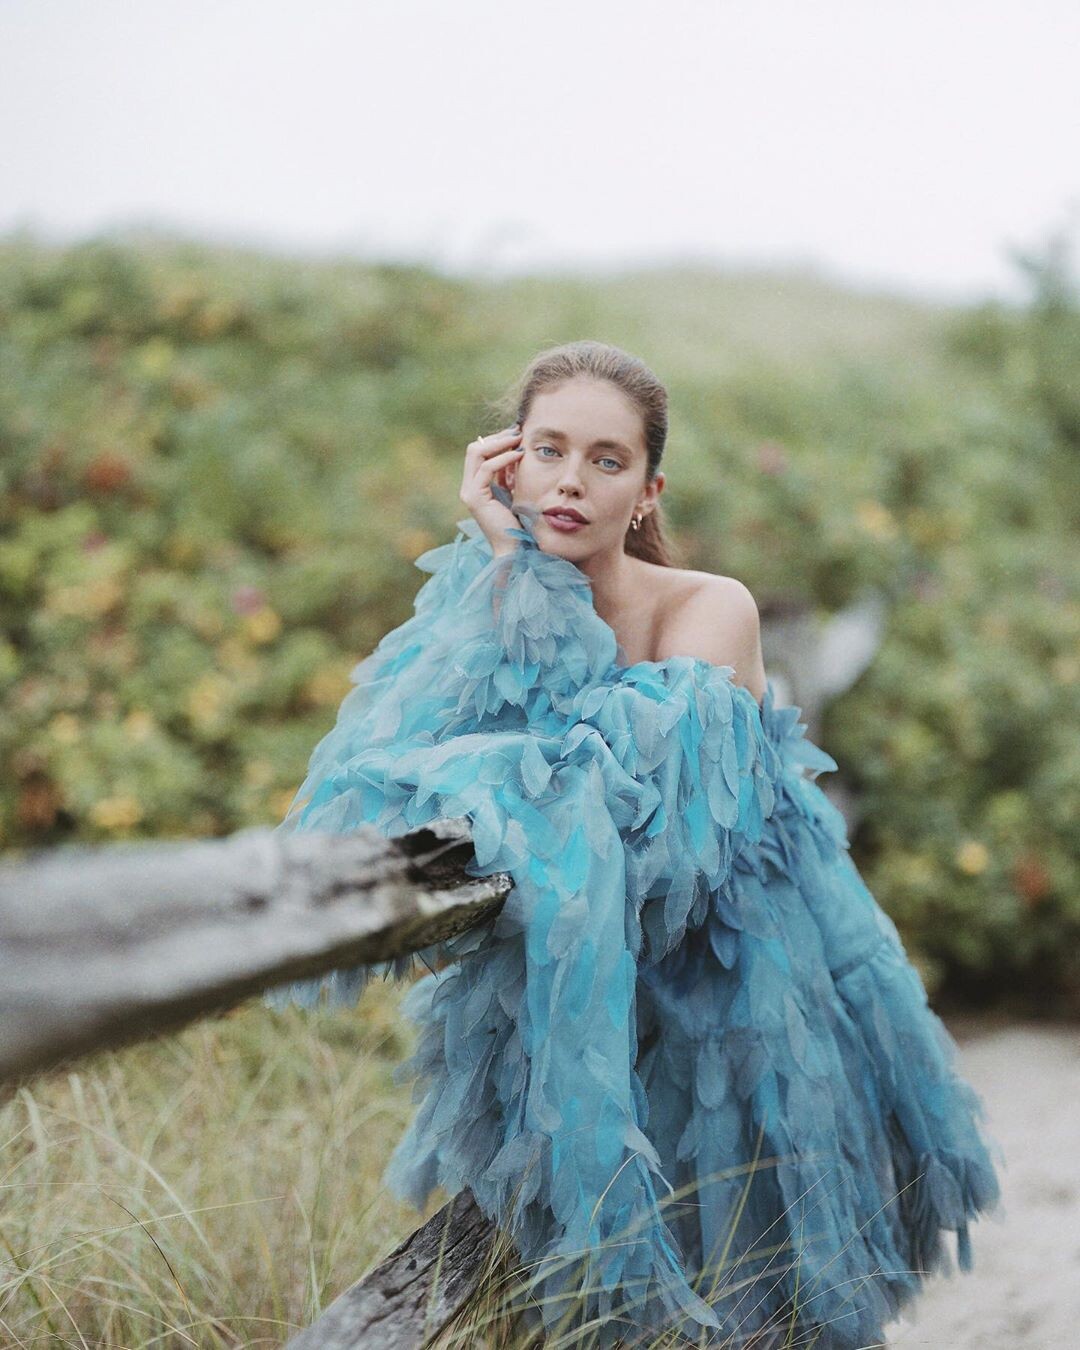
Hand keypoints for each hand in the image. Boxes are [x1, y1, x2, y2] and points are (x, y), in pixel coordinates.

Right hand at [459, 425, 525, 556]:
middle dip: (497, 437)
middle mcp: (468, 486)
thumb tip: (516, 449)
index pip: (479, 452)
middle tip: (518, 431)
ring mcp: (469, 492)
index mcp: (475, 485)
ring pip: (477, 453)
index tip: (517, 434)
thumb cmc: (517, 522)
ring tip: (520, 439)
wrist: (513, 547)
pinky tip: (519, 455)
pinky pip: (488, 468)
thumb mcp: (512, 491)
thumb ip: (508, 474)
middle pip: (474, 448)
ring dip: (501, 442)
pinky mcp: (476, 497)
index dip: (496, 440)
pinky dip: (504, 458)